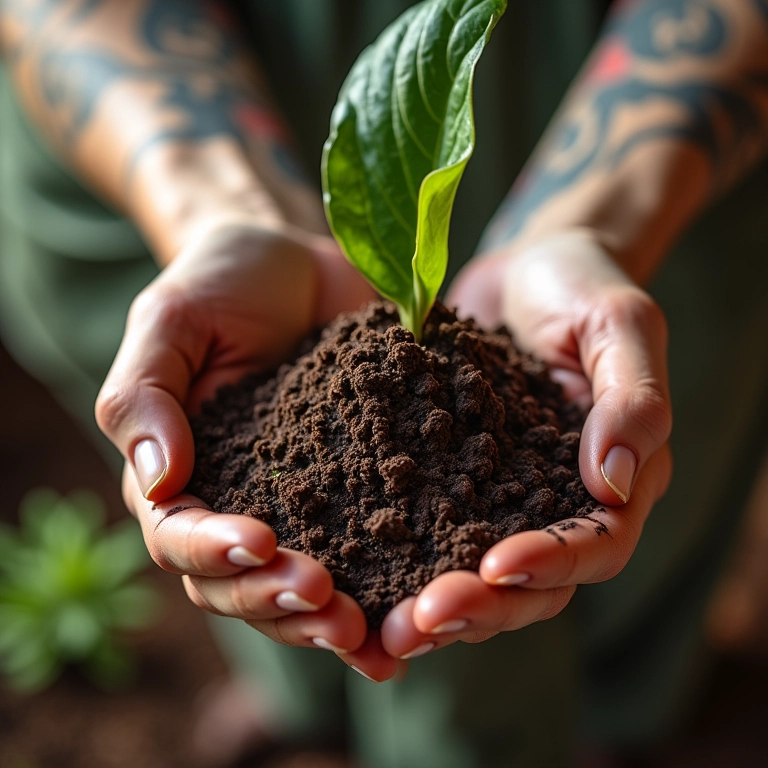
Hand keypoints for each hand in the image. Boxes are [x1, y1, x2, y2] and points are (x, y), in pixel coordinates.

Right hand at [97, 223, 401, 673]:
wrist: (298, 266)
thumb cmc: (220, 285)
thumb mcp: (170, 322)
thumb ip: (145, 396)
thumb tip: (157, 480)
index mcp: (180, 476)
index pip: (181, 534)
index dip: (214, 551)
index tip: (260, 543)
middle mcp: (240, 505)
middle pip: (242, 583)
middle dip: (279, 601)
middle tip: (326, 602)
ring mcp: (304, 506)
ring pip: (302, 588)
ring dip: (329, 618)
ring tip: (369, 629)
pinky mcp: (362, 493)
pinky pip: (372, 552)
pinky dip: (387, 592)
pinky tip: (418, 612)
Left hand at [379, 228, 672, 659]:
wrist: (524, 268)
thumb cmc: (581, 285)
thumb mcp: (617, 324)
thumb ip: (631, 398)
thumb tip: (614, 483)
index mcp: (613, 479)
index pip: (595, 544)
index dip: (550, 563)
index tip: (496, 565)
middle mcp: (556, 504)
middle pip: (530, 582)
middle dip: (479, 607)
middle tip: (418, 622)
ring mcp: (498, 496)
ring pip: (474, 573)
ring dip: (432, 602)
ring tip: (380, 623)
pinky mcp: (449, 479)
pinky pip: (425, 529)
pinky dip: (396, 557)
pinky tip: (351, 571)